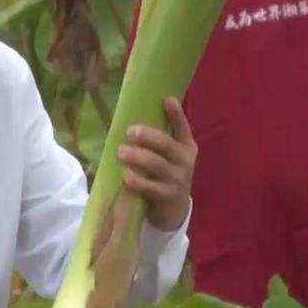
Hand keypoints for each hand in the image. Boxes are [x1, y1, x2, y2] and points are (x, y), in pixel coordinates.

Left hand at [118, 96, 196, 232]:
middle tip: (130, 131)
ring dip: (138, 157)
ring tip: (121, 152)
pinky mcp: (167, 196)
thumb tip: (130, 120)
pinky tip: (126, 176)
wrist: (174, 209)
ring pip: (157, 165)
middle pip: (167, 145)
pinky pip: (151, 187)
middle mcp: (184, 161)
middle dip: (148, 136)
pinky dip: (138, 181)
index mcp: (186, 147)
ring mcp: (177, 180)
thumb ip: (156, 141)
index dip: (176, 114)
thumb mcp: (168, 156)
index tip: (167, 99)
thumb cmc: (164, 173)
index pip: (182, 128)